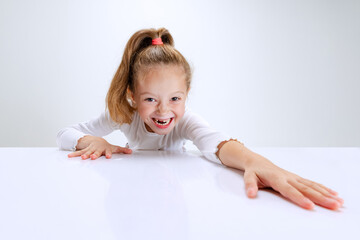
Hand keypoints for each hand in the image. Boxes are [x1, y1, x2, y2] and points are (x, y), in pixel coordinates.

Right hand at [68, 135, 131, 159]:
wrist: (95, 140)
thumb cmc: (106, 146)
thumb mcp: (113, 147)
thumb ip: (122, 150)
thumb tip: (131, 152)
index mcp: (105, 149)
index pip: (107, 151)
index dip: (108, 154)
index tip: (108, 157)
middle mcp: (97, 149)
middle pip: (96, 152)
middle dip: (94, 155)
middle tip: (93, 158)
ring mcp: (90, 149)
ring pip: (87, 152)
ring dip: (85, 155)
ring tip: (83, 158)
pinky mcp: (84, 150)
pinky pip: (79, 153)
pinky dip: (74, 154)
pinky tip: (69, 156)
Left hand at [218, 141, 343, 209]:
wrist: (258, 162)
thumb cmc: (254, 171)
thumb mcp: (248, 177)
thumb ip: (250, 186)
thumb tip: (251, 195)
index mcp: (277, 178)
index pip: (289, 190)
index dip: (300, 198)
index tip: (310, 206)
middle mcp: (288, 177)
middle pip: (306, 189)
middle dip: (321, 198)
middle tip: (334, 206)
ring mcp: (294, 177)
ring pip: (312, 186)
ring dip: (326, 194)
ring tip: (339, 202)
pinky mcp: (297, 178)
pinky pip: (312, 183)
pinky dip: (323, 188)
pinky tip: (333, 194)